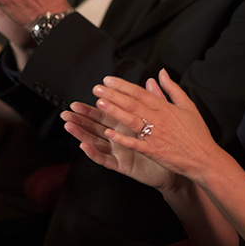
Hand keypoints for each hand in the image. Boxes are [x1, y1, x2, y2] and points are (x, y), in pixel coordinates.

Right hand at [62, 79, 181, 190]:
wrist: (177, 164)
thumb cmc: (167, 143)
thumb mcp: (161, 118)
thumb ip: (155, 99)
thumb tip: (152, 80)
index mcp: (126, 125)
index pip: (106, 113)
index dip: (93, 106)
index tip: (82, 98)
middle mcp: (119, 138)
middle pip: (96, 126)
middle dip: (81, 118)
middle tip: (68, 111)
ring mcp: (119, 151)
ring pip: (96, 141)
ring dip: (82, 133)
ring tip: (69, 125)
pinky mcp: (122, 165)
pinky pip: (105, 159)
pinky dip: (94, 153)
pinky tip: (85, 145)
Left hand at [91, 69, 221, 183]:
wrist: (205, 158)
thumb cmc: (197, 133)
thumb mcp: (188, 106)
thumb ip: (172, 89)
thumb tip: (161, 73)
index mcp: (166, 108)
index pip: (140, 93)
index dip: (123, 86)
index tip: (108, 80)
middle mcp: (159, 119)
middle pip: (132, 104)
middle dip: (113, 95)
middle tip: (97, 88)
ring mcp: (155, 136)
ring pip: (131, 120)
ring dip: (114, 111)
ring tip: (99, 104)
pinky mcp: (154, 151)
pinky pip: (135, 143)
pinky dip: (122, 138)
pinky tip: (109, 133)